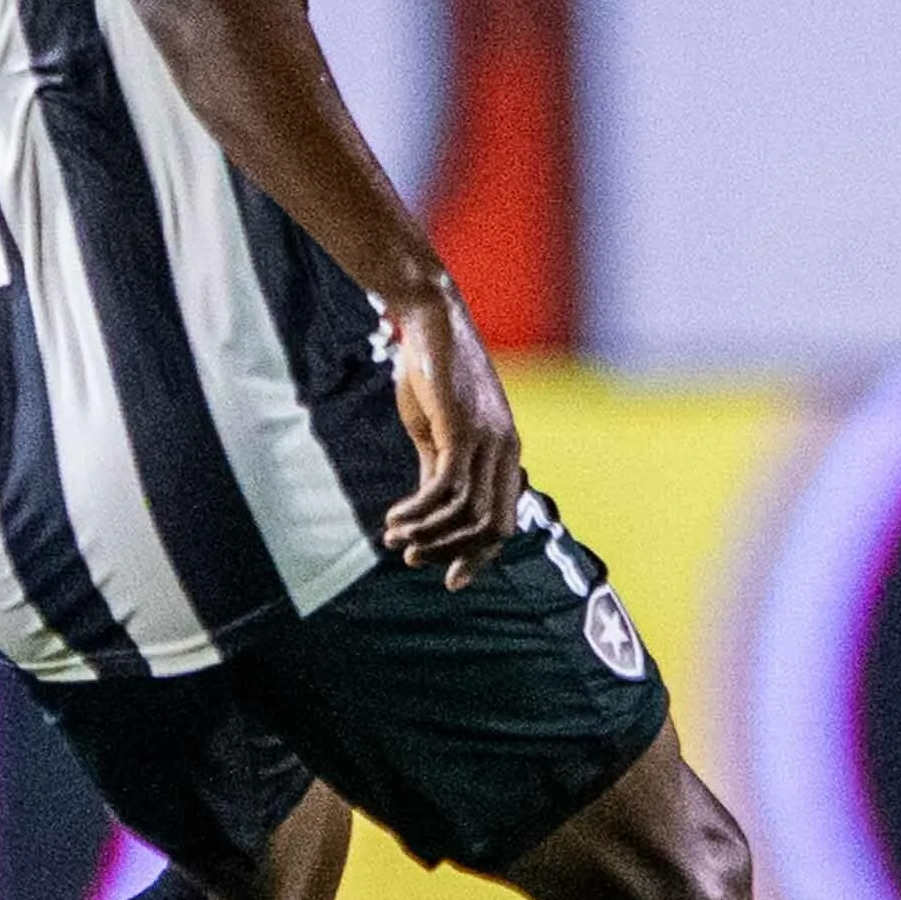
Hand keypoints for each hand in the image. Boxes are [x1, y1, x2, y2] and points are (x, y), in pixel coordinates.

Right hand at [379, 284, 520, 588]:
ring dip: (429, 533)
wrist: (430, 321)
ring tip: (394, 536)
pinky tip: (395, 516)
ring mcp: (489, 440)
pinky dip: (419, 511)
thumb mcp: (435, 429)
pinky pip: (446, 488)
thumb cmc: (431, 371)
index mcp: (507, 452)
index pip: (505, 520)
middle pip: (492, 526)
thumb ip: (438, 468)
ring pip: (468, 512)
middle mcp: (507, 449)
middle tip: (411, 557)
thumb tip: (430, 509)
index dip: (479, 555)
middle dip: (452, 550)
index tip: (449, 578)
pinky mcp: (464, 429)